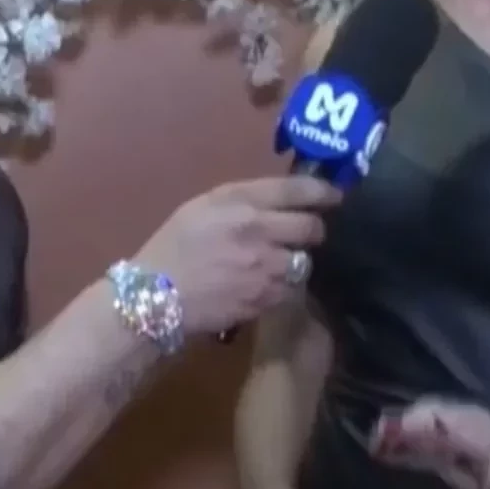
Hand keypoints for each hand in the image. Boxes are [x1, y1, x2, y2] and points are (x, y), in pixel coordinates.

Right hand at [135, 176, 340, 335]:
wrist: (156, 297)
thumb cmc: (174, 247)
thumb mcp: (202, 207)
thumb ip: (241, 200)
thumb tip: (278, 199)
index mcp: (240, 201)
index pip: (295, 189)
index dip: (322, 191)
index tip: (334, 195)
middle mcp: (259, 230)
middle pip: (311, 228)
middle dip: (313, 230)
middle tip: (305, 234)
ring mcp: (266, 268)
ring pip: (304, 262)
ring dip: (296, 262)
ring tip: (279, 265)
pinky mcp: (267, 298)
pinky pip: (291, 290)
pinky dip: (284, 288)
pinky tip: (266, 287)